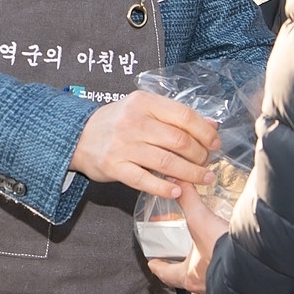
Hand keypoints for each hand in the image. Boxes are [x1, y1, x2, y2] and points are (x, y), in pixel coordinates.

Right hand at [70, 90, 220, 197]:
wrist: (78, 137)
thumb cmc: (117, 122)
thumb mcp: (145, 109)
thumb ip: (176, 116)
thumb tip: (212, 125)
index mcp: (144, 102)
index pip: (184, 116)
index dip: (205, 132)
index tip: (215, 143)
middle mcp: (134, 122)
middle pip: (179, 140)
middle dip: (200, 155)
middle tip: (207, 163)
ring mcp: (123, 146)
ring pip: (166, 162)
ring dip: (190, 173)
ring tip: (203, 178)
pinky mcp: (114, 167)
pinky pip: (145, 180)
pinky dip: (164, 188)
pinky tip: (178, 191)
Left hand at [147, 184, 228, 293]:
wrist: (253, 261)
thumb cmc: (223, 250)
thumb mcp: (200, 219)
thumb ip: (188, 199)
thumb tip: (178, 182)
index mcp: (189, 276)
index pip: (167, 274)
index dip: (158, 266)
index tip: (153, 262)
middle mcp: (204, 284)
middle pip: (186, 278)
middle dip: (181, 266)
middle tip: (178, 256)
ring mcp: (221, 284)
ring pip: (206, 278)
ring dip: (203, 266)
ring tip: (205, 252)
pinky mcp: (238, 279)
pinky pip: (226, 274)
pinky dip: (224, 264)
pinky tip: (229, 253)